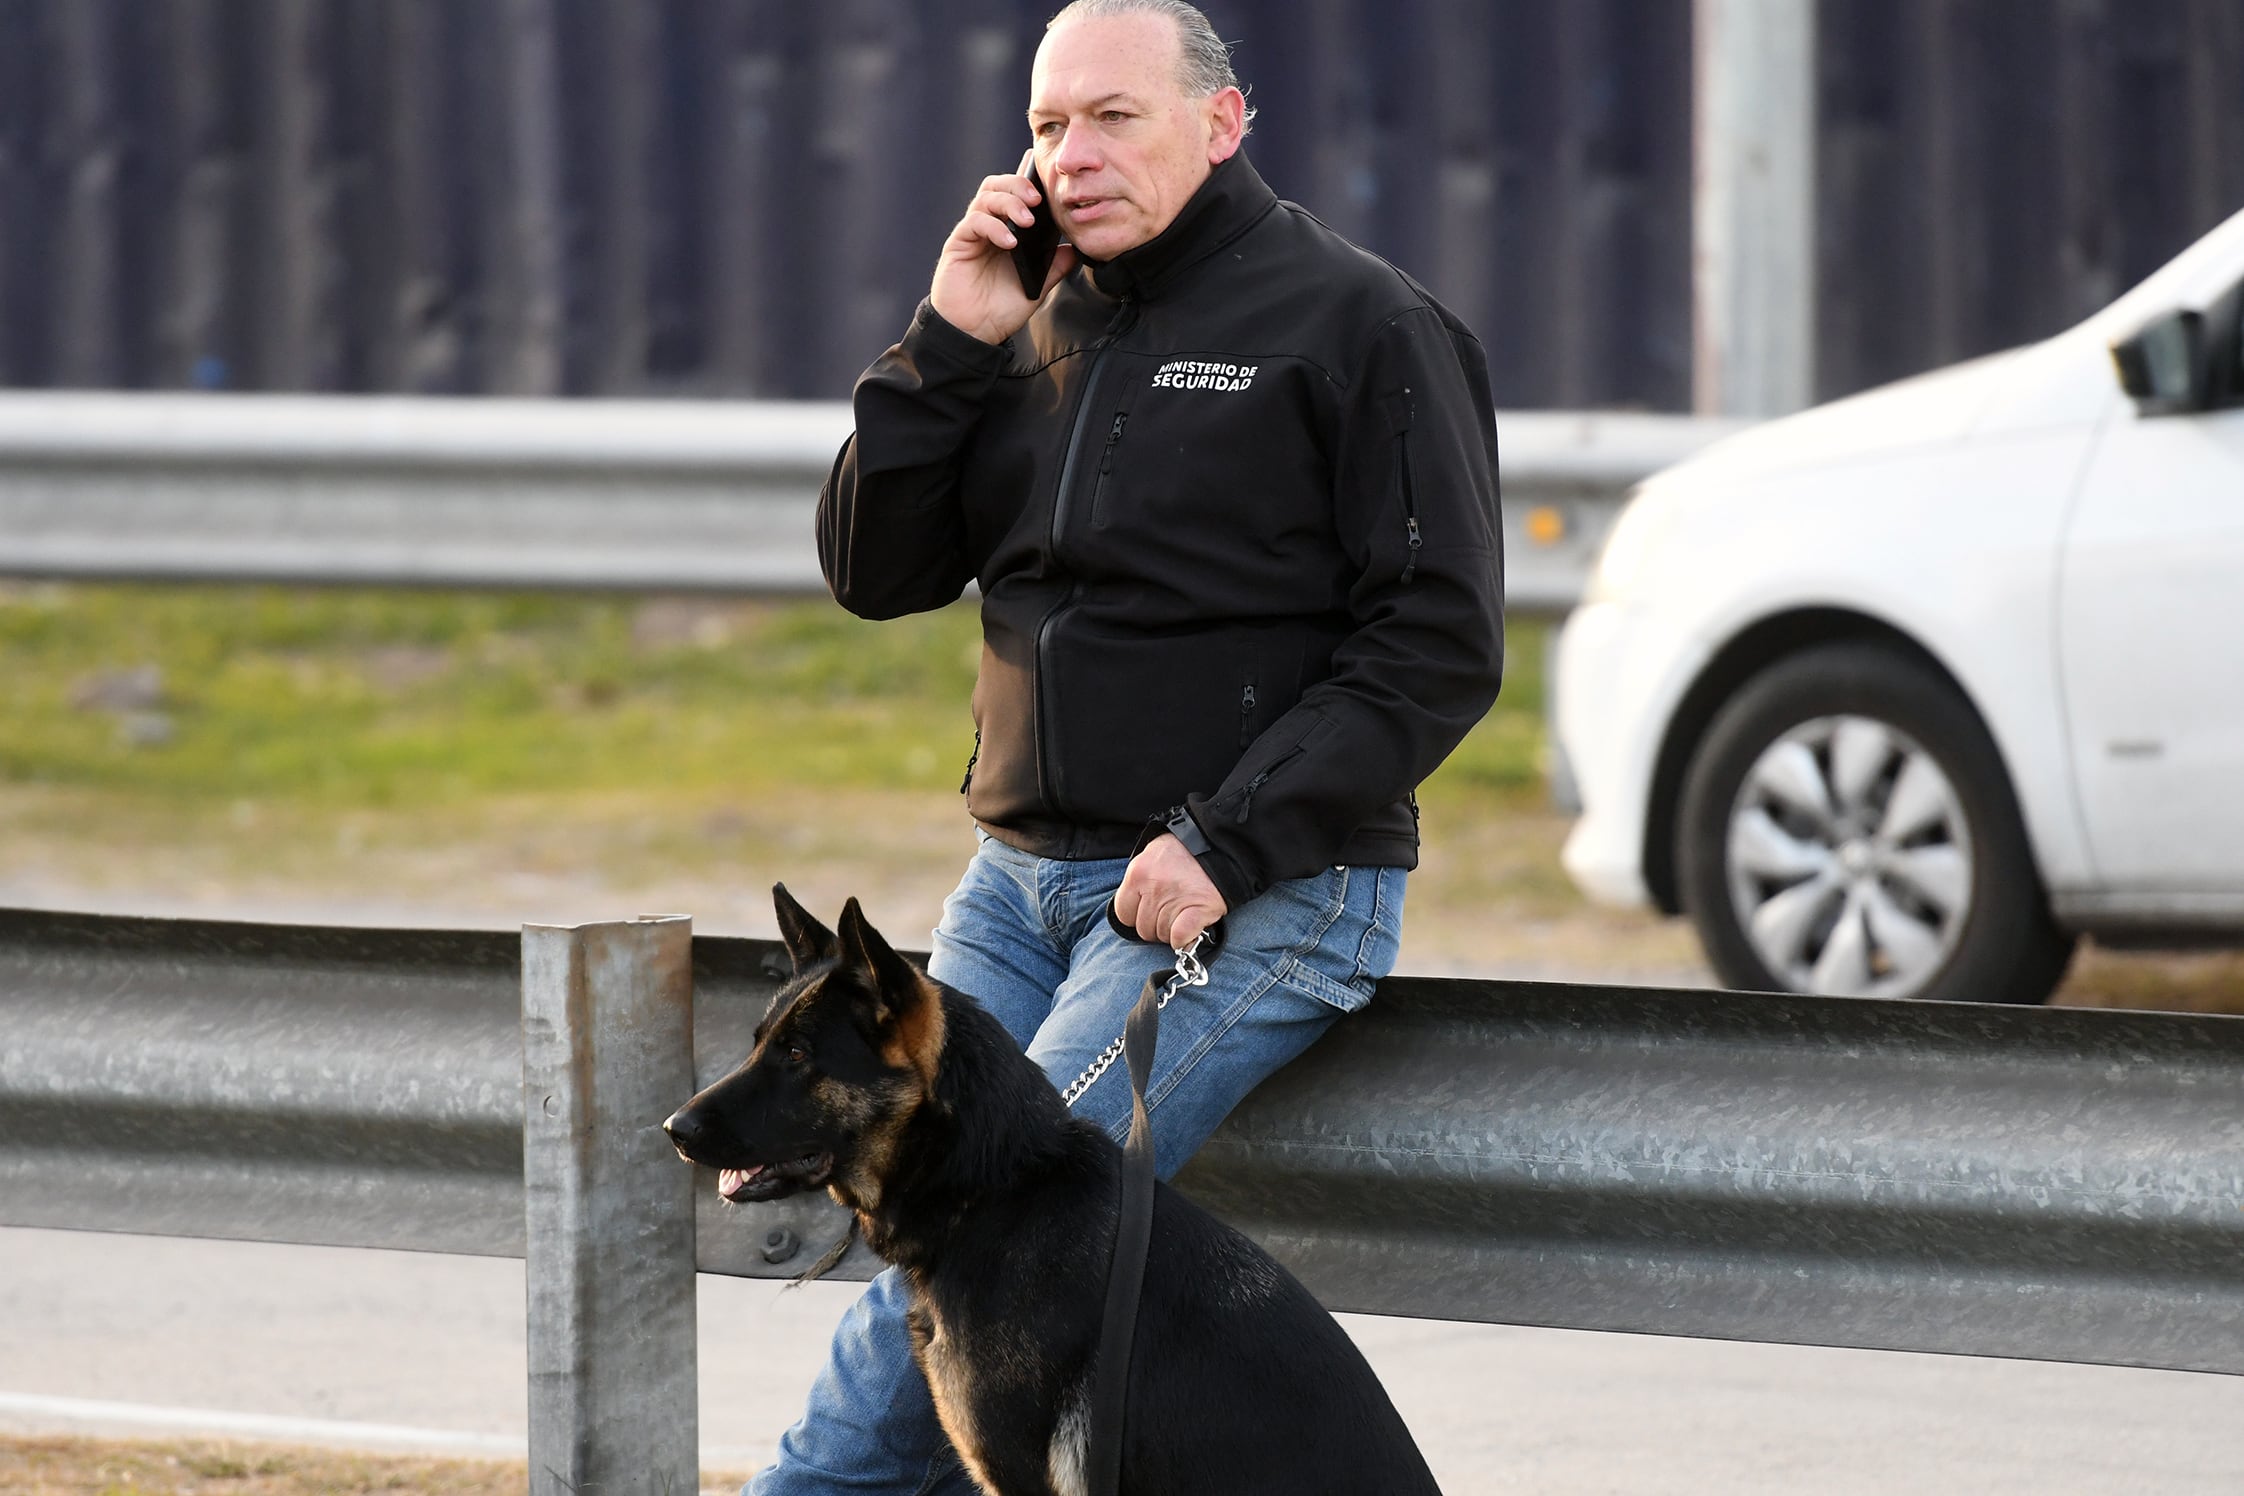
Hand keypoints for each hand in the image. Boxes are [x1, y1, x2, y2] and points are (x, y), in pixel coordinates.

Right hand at [929, 149, 1078, 345]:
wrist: (974, 333)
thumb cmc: (1001, 309)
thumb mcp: (1038, 287)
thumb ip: (1056, 266)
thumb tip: (1077, 248)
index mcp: (1007, 230)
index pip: (1015, 194)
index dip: (1026, 177)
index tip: (1045, 173)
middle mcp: (989, 226)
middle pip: (998, 185)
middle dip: (1019, 185)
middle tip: (1038, 199)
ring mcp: (973, 233)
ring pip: (986, 197)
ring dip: (1009, 203)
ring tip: (1027, 221)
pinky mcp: (959, 243)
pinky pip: (974, 222)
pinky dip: (994, 227)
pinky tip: (1009, 242)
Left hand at [1113, 833, 1227, 948]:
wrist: (1218, 844)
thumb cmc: (1183, 851)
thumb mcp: (1151, 856)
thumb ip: (1139, 882)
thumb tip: (1134, 909)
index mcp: (1137, 874)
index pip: (1123, 914)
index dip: (1136, 916)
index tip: (1148, 912)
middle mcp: (1153, 888)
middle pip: (1144, 929)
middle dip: (1156, 927)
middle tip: (1170, 915)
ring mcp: (1174, 900)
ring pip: (1163, 935)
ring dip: (1172, 932)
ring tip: (1183, 915)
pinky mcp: (1198, 910)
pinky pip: (1180, 937)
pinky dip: (1184, 940)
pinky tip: (1189, 934)